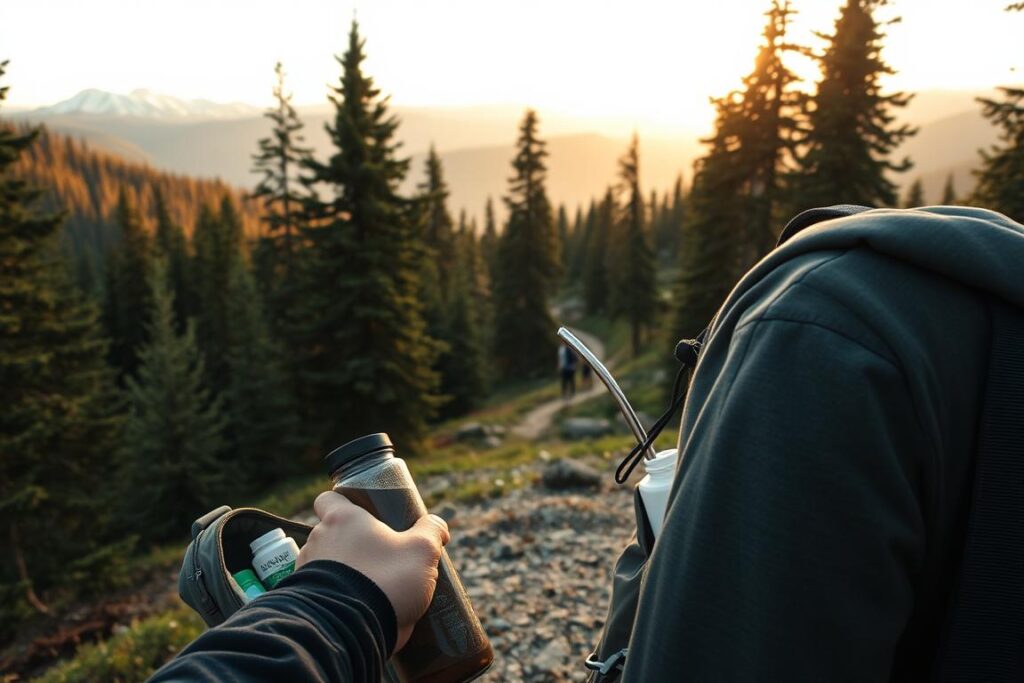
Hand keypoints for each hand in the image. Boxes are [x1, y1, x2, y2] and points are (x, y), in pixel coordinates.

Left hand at [298, 491, 449, 652]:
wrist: (351, 630)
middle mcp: (317, 540)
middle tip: (380, 556)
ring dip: (345, 571)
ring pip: (327, 564)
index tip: (361, 515)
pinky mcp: (307, 601)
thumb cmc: (386, 580)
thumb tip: (437, 526)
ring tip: (372, 586)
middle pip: (332, 533)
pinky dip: (338, 596)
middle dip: (353, 543)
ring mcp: (306, 571)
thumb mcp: (422, 550)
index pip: (327, 499)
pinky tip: (361, 606)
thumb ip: (431, 530)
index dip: (343, 503)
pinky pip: (322, 592)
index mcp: (340, 519)